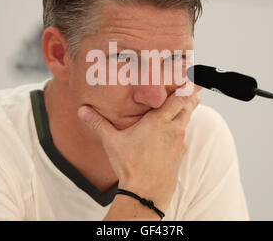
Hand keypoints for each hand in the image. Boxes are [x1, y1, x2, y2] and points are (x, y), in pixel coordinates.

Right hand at [77, 83, 201, 210]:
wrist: (146, 192)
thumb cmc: (129, 166)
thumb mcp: (111, 142)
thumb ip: (98, 123)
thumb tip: (82, 110)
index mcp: (157, 121)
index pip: (177, 99)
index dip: (182, 89)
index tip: (185, 80)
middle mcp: (172, 129)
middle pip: (186, 107)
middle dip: (188, 98)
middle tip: (190, 90)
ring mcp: (179, 143)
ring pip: (186, 122)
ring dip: (186, 113)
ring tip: (188, 105)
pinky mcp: (180, 155)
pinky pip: (184, 139)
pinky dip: (182, 132)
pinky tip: (176, 134)